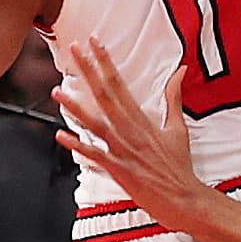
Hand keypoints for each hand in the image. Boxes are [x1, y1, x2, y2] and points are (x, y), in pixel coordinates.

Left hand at [53, 40, 210, 229]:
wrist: (183, 198)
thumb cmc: (179, 166)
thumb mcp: (179, 128)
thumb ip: (174, 98)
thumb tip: (181, 71)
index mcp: (143, 120)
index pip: (121, 84)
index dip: (106, 62)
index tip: (94, 43)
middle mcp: (131, 131)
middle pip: (106, 95)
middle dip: (89, 71)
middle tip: (74, 50)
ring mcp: (124, 150)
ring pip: (96, 123)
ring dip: (75, 107)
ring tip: (57, 91)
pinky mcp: (119, 169)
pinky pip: (95, 155)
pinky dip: (78, 146)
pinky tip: (61, 136)